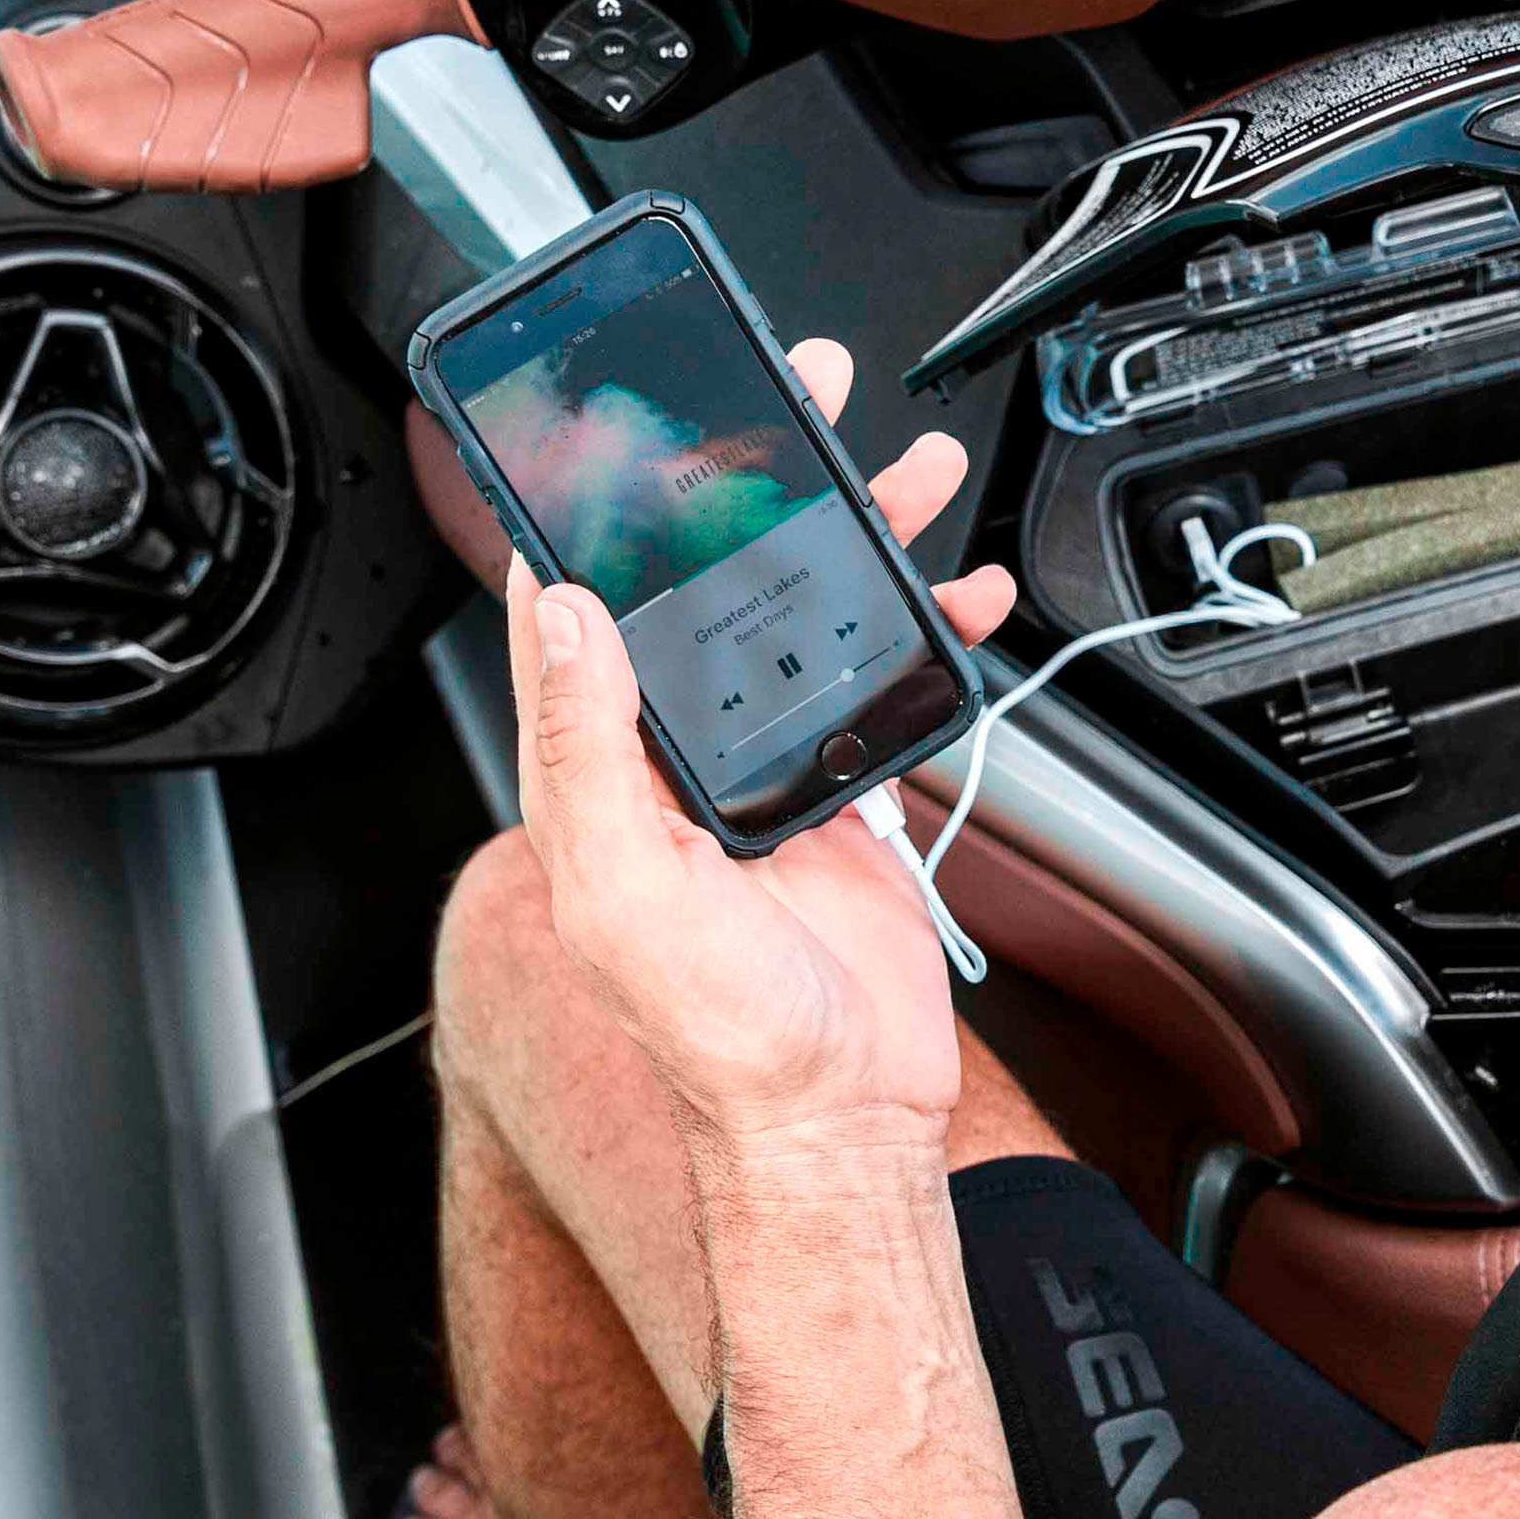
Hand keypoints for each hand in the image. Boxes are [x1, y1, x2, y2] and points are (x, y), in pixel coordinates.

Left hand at [503, 340, 1018, 1154]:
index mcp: (600, 770)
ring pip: (801, 616)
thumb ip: (588, 749)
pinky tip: (959, 592)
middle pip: (704, 587)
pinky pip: (880, 682)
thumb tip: (560, 614)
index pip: (577, 609)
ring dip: (852, 537)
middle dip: (749, 488)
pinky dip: (926, 628)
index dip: (598, 512)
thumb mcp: (623, 890)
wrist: (839, 1116)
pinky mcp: (842, 791)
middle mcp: (674, 759)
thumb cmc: (720, 1038)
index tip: (631, 429)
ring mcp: (763, 769)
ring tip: (897, 469)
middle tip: (788, 402)